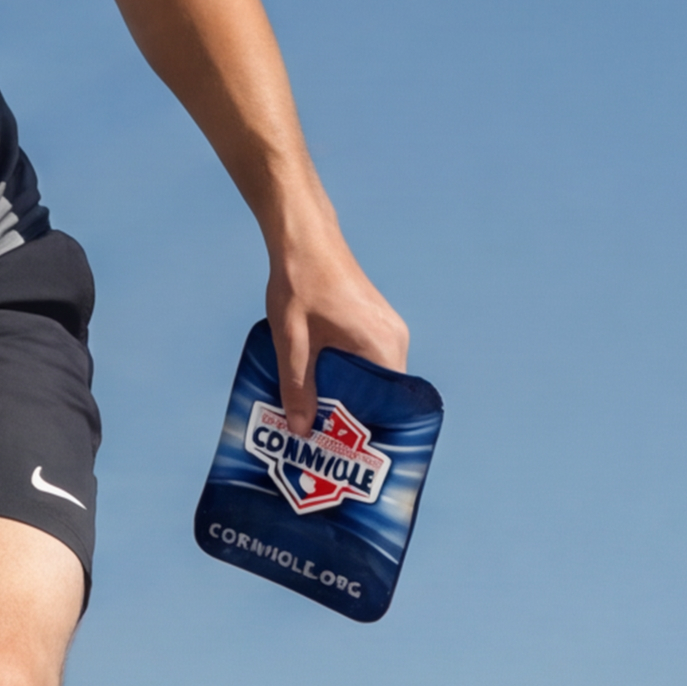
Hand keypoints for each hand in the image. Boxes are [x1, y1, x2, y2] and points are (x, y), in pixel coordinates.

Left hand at [266, 226, 410, 435]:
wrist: (303, 237)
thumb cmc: (300, 283)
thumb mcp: (292, 341)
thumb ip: (298, 387)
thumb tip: (301, 431)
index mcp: (383, 345)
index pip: (388, 403)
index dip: (367, 427)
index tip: (345, 448)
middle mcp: (394, 338)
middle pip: (381, 392)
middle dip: (354, 414)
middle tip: (327, 439)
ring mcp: (387, 328)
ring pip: (372, 376)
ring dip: (348, 393)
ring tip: (321, 415)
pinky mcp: (374, 320)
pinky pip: (368, 358)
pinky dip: (348, 373)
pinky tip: (321, 383)